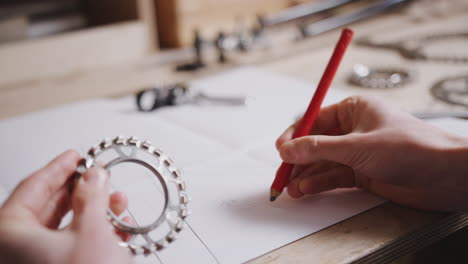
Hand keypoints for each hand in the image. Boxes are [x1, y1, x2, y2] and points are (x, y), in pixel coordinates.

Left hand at [0, 150, 132, 263]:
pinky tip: (115, 227)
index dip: (59, 167)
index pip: (33, 186)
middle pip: (46, 206)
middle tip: (98, 176)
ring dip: (93, 212)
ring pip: (62, 227)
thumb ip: (92, 197)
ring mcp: (31, 261)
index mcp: (9, 234)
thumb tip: (94, 177)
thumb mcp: (92, 231)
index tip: (76, 156)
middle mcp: (15, 249)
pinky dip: (92, 234)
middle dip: (82, 191)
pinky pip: (68, 246)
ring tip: (116, 203)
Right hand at [276, 96, 467, 211]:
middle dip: (299, 159)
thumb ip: (319, 149)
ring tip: (291, 187)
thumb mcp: (357, 146)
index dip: (295, 134)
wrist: (444, 175)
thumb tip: (289, 149)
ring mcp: (358, 152)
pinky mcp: (363, 172)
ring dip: (307, 174)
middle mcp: (354, 129)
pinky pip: (334, 176)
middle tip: (283, 173)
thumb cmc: (411, 147)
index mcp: (354, 109)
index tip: (281, 149)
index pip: (314, 119)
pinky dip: (320, 183)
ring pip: (323, 162)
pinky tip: (306, 189)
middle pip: (316, 142)